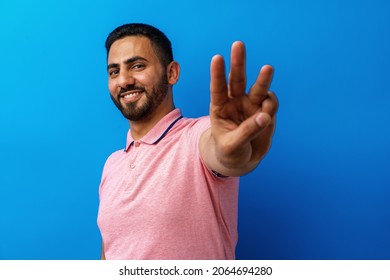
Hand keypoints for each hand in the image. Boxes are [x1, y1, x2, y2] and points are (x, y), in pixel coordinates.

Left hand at [208, 41, 277, 173]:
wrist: (241, 160)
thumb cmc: (229, 152)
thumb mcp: (232, 146)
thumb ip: (247, 131)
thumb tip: (264, 116)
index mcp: (220, 107)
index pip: (217, 88)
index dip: (217, 74)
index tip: (217, 58)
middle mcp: (236, 102)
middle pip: (237, 79)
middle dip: (238, 62)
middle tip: (238, 44)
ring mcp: (252, 105)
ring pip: (258, 88)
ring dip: (263, 78)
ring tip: (267, 69)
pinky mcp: (266, 111)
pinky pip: (271, 103)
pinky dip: (271, 105)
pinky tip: (267, 116)